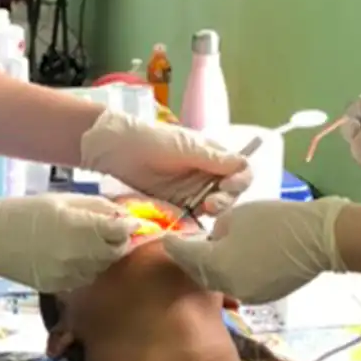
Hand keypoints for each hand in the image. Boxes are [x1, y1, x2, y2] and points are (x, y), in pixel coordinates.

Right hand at [0, 194, 137, 291]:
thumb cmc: (24, 211)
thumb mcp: (62, 200)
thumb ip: (95, 207)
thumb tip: (121, 214)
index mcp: (79, 227)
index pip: (120, 230)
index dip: (129, 225)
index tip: (129, 221)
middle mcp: (78, 254)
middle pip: (115, 252)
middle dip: (118, 241)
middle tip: (112, 231)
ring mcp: (68, 274)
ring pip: (102, 267)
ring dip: (103, 255)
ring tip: (89, 242)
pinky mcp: (58, 286)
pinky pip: (84, 278)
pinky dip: (87, 268)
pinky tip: (74, 256)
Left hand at [80, 111, 250, 215]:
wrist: (116, 148)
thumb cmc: (152, 139)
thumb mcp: (185, 147)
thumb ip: (213, 159)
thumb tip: (244, 164)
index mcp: (214, 155)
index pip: (240, 170)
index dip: (240, 180)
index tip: (228, 186)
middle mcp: (207, 173)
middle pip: (230, 192)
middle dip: (226, 200)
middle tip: (211, 205)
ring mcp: (192, 189)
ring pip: (214, 206)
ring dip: (213, 211)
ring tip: (202, 210)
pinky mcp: (177, 203)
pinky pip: (193, 214)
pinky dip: (196, 219)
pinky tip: (192, 221)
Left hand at [163, 198, 346, 303]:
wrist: (319, 239)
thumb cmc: (276, 220)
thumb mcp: (237, 215)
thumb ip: (216, 230)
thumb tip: (214, 239)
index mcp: (216, 264)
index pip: (185, 256)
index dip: (174, 246)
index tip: (166, 239)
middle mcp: (227, 286)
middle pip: (200, 273)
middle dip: (192, 259)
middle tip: (185, 245)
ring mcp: (247, 295)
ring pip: (220, 281)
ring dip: (212, 268)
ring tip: (210, 252)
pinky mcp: (264, 296)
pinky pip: (239, 284)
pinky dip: (232, 273)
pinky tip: (236, 260)